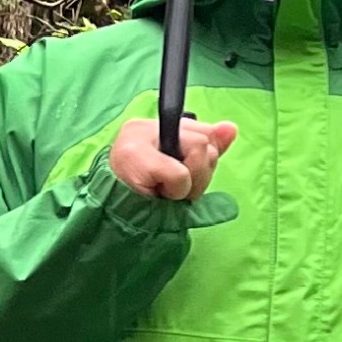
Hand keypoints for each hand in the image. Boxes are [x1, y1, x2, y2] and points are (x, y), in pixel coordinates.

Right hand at [109, 116, 237, 200]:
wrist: (110, 215)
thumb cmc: (147, 195)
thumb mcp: (182, 168)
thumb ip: (208, 148)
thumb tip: (230, 129)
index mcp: (159, 126)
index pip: (206, 131)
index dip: (207, 158)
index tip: (187, 174)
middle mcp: (148, 126)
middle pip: (206, 141)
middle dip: (201, 173)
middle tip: (176, 187)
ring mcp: (140, 138)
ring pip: (199, 152)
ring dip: (190, 184)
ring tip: (167, 190)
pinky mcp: (136, 157)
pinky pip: (180, 175)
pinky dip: (176, 191)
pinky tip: (158, 194)